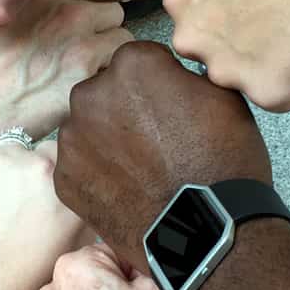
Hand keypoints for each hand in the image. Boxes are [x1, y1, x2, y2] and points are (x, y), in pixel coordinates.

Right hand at [0, 0, 130, 166]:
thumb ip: (27, 5)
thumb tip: (50, 9)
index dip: (83, 5)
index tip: (75, 23)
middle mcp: (63, 10)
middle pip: (112, 8)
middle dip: (102, 27)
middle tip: (82, 50)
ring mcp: (78, 43)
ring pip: (122, 39)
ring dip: (109, 55)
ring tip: (84, 74)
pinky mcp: (83, 80)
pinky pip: (116, 72)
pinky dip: (108, 82)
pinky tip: (83, 92)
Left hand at [0, 141, 91, 289]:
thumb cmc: (18, 276)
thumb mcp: (68, 249)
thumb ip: (85, 214)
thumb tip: (89, 193)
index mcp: (68, 189)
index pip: (72, 158)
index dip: (60, 170)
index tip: (51, 182)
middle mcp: (40, 168)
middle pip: (40, 151)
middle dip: (33, 168)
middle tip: (20, 196)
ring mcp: (3, 161)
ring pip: (9, 149)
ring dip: (5, 167)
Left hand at [55, 41, 269, 271]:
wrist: (206, 229)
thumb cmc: (224, 161)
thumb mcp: (222, 96)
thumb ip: (183, 75)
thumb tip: (170, 77)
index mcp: (133, 64)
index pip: (138, 60)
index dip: (157, 84)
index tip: (171, 106)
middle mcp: (91, 93)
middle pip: (105, 91)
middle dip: (125, 108)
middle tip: (155, 140)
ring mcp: (73, 137)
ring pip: (88, 128)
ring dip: (107, 140)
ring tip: (141, 169)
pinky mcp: (64, 177)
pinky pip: (79, 165)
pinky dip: (97, 174)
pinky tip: (126, 189)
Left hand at [165, 0, 289, 110]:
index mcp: (181, 4)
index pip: (195, 30)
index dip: (227, 24)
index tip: (249, 15)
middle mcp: (193, 41)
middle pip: (213, 60)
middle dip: (241, 52)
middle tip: (274, 30)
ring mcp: (226, 70)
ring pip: (243, 82)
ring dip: (266, 69)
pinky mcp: (265, 91)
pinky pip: (279, 98)